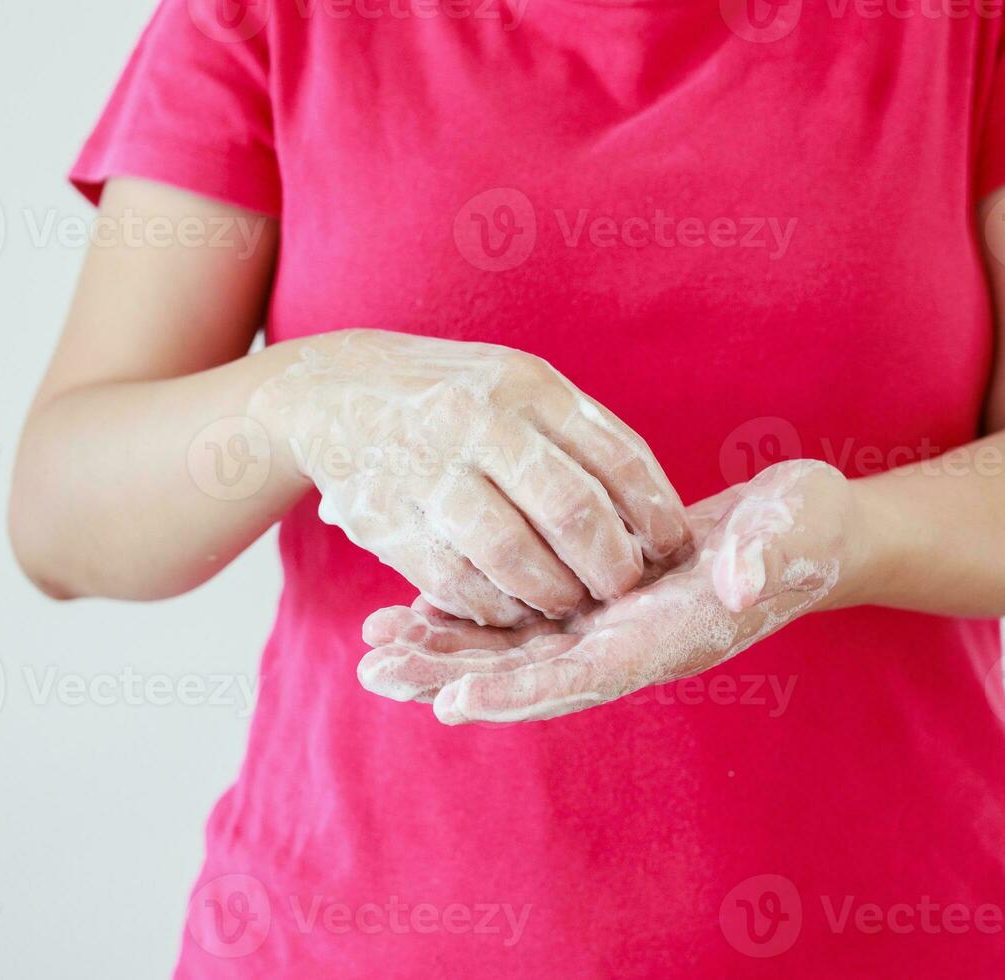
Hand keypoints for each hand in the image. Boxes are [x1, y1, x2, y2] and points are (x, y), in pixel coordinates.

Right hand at [249, 330, 690, 626]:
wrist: (331, 392)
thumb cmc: (454, 397)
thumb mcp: (518, 386)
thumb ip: (582, 437)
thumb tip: (655, 509)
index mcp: (526, 386)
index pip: (615, 458)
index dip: (654, 514)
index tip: (673, 549)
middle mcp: (479, 422)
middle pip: (571, 511)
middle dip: (610, 565)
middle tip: (622, 588)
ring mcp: (430, 470)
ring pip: (514, 555)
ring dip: (553, 594)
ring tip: (568, 602)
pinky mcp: (388, 519)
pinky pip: (457, 582)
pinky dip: (494, 607)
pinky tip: (512, 609)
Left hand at [356, 459, 860, 723]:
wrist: (807, 530)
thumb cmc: (808, 530)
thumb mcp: (795, 531)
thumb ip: (766, 557)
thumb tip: (736, 582)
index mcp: (672, 637)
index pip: (586, 677)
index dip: (520, 690)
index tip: (451, 702)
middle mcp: (631, 642)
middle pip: (530, 672)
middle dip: (452, 675)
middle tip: (374, 670)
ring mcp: (613, 623)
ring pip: (516, 647)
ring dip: (447, 649)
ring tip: (375, 644)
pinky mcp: (601, 597)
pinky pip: (526, 613)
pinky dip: (473, 613)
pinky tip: (418, 605)